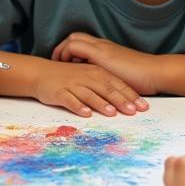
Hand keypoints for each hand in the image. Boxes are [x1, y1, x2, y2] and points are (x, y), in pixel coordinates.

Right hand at [34, 58, 148, 117]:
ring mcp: (73, 84)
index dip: (130, 95)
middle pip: (106, 88)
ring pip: (89, 93)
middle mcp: (86, 76)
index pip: (117, 84)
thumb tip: (124, 99)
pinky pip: (70, 99)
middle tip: (134, 111)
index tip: (143, 106)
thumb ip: (104, 85)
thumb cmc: (68, 77)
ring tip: (112, 113)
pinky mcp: (60, 91)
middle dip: (121, 100)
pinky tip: (85, 114)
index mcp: (96, 72)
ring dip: (101, 103)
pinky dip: (78, 106)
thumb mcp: (89, 77)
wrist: (41, 73)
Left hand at [52, 32, 160, 94]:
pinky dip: (67, 54)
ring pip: (73, 39)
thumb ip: (109, 74)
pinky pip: (75, 47)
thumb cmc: (142, 77)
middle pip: (74, 36)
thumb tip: (100, 84)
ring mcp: (101, 47)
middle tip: (57, 61)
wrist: (155, 72)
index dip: (70, 49)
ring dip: (62, 50)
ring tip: (59, 64)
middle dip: (62, 48)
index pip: (82, 40)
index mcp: (106, 48)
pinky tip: (68, 68)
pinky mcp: (101, 54)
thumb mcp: (121, 74)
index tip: (64, 62)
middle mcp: (102, 44)